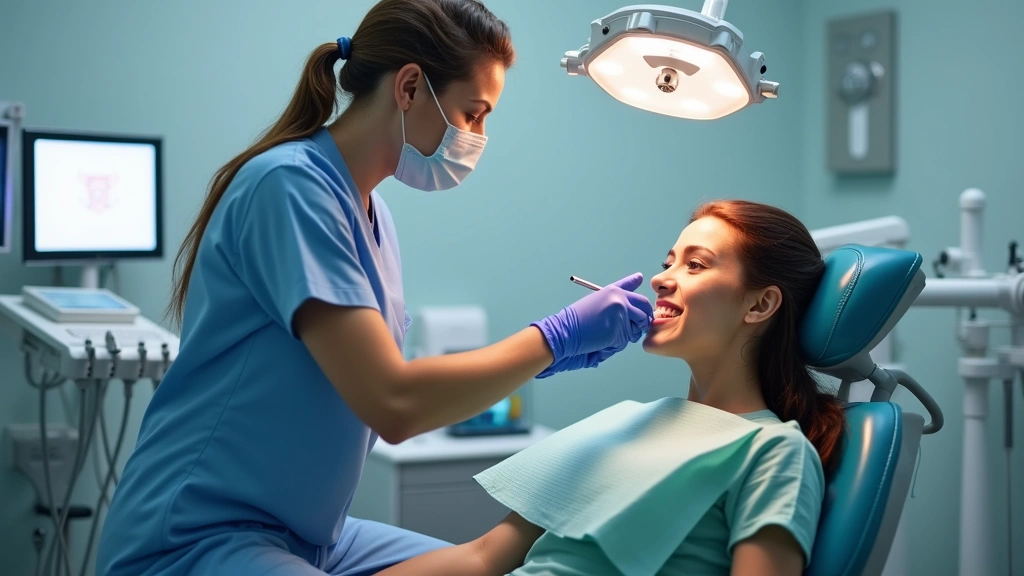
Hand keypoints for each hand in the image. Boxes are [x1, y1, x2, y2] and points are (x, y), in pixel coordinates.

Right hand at [531, 273, 653, 377]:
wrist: (564, 332)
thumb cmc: (576, 322)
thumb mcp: (594, 303)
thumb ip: (612, 301)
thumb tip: (629, 304)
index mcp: (612, 291)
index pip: (629, 286)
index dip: (634, 282)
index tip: (639, 278)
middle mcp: (619, 299)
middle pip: (644, 308)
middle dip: (643, 319)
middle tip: (636, 326)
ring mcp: (621, 314)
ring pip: (637, 328)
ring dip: (628, 335)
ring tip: (608, 334)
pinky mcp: (619, 330)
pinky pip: (626, 341)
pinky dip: (616, 344)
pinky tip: (602, 341)